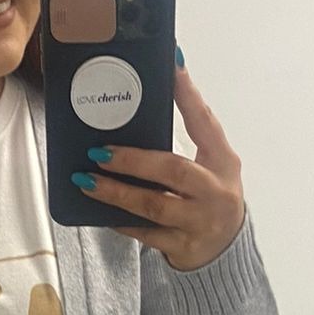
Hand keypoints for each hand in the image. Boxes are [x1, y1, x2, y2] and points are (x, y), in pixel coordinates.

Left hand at [74, 56, 246, 271]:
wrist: (226, 250)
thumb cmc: (210, 197)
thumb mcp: (210, 164)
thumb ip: (187, 136)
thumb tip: (149, 95)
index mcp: (223, 162)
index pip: (205, 122)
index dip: (188, 94)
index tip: (171, 64)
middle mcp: (215, 192)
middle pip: (173, 171)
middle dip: (133, 160)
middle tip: (99, 151)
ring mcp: (199, 223)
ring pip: (154, 206)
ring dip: (117, 193)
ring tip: (87, 180)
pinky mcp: (183, 247)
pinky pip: (145, 235)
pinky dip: (121, 222)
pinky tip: (100, 211)